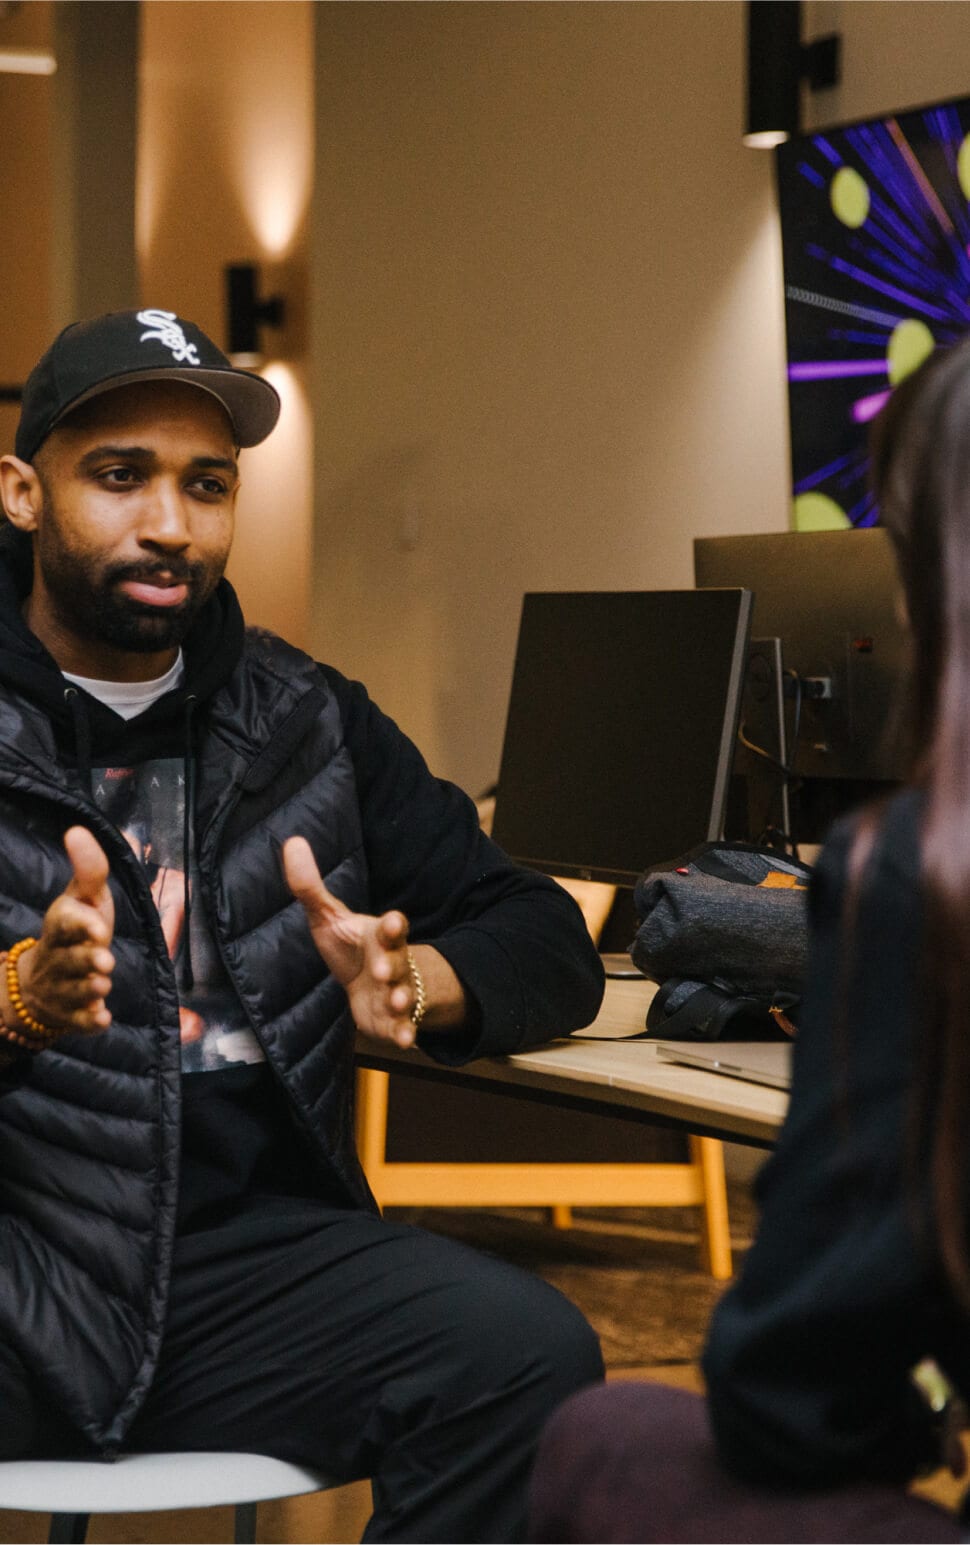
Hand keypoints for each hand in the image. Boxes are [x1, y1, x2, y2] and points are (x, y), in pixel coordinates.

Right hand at [11, 827, 115, 1036]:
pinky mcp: (70, 1014)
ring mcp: (62, 988)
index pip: (64, 923)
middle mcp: (59, 957)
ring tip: (103, 985)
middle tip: (105, 961)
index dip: (81, 925)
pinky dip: (89, 1022)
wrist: (40, 981)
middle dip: (86, 960)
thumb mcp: (82, 898)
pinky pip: (78, 1022)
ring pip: (74, 991)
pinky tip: (101, 1020)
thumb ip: (89, 869)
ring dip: (89, 989)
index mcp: (62, 925)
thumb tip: (78, 830)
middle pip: (70, 959)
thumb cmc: (74, 930)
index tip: (99, 927)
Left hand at [283, 836, 418, 1046]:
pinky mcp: (393, 1020)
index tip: (394, 920)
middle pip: (398, 962)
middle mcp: (393, 963)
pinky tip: (405, 1041)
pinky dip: (405, 1033)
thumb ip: (311, 887)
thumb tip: (292, 842)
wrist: (372, 984)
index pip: (391, 928)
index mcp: (380, 937)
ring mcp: (396, 992)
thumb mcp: (329, 917)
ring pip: (404, 995)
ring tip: (396, 1002)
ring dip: (401, 999)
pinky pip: (403, 1027)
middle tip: (383, 969)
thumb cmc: (351, 946)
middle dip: (393, 965)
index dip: (394, 925)